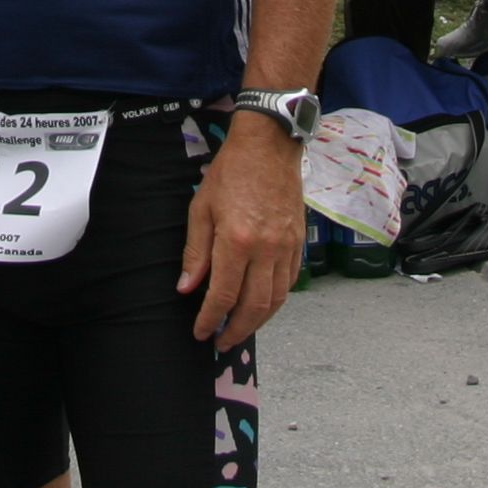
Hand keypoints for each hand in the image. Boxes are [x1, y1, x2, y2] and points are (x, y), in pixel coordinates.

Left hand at [180, 118, 303, 346]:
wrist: (269, 146)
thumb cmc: (230, 173)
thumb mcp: (201, 208)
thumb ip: (195, 252)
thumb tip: (187, 288)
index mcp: (237, 241)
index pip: (224, 295)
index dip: (210, 319)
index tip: (201, 333)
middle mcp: (266, 250)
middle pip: (254, 307)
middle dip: (236, 331)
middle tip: (221, 342)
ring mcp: (286, 247)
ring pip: (277, 300)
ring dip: (258, 323)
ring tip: (241, 330)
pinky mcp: (299, 242)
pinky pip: (290, 282)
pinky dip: (276, 301)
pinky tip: (262, 305)